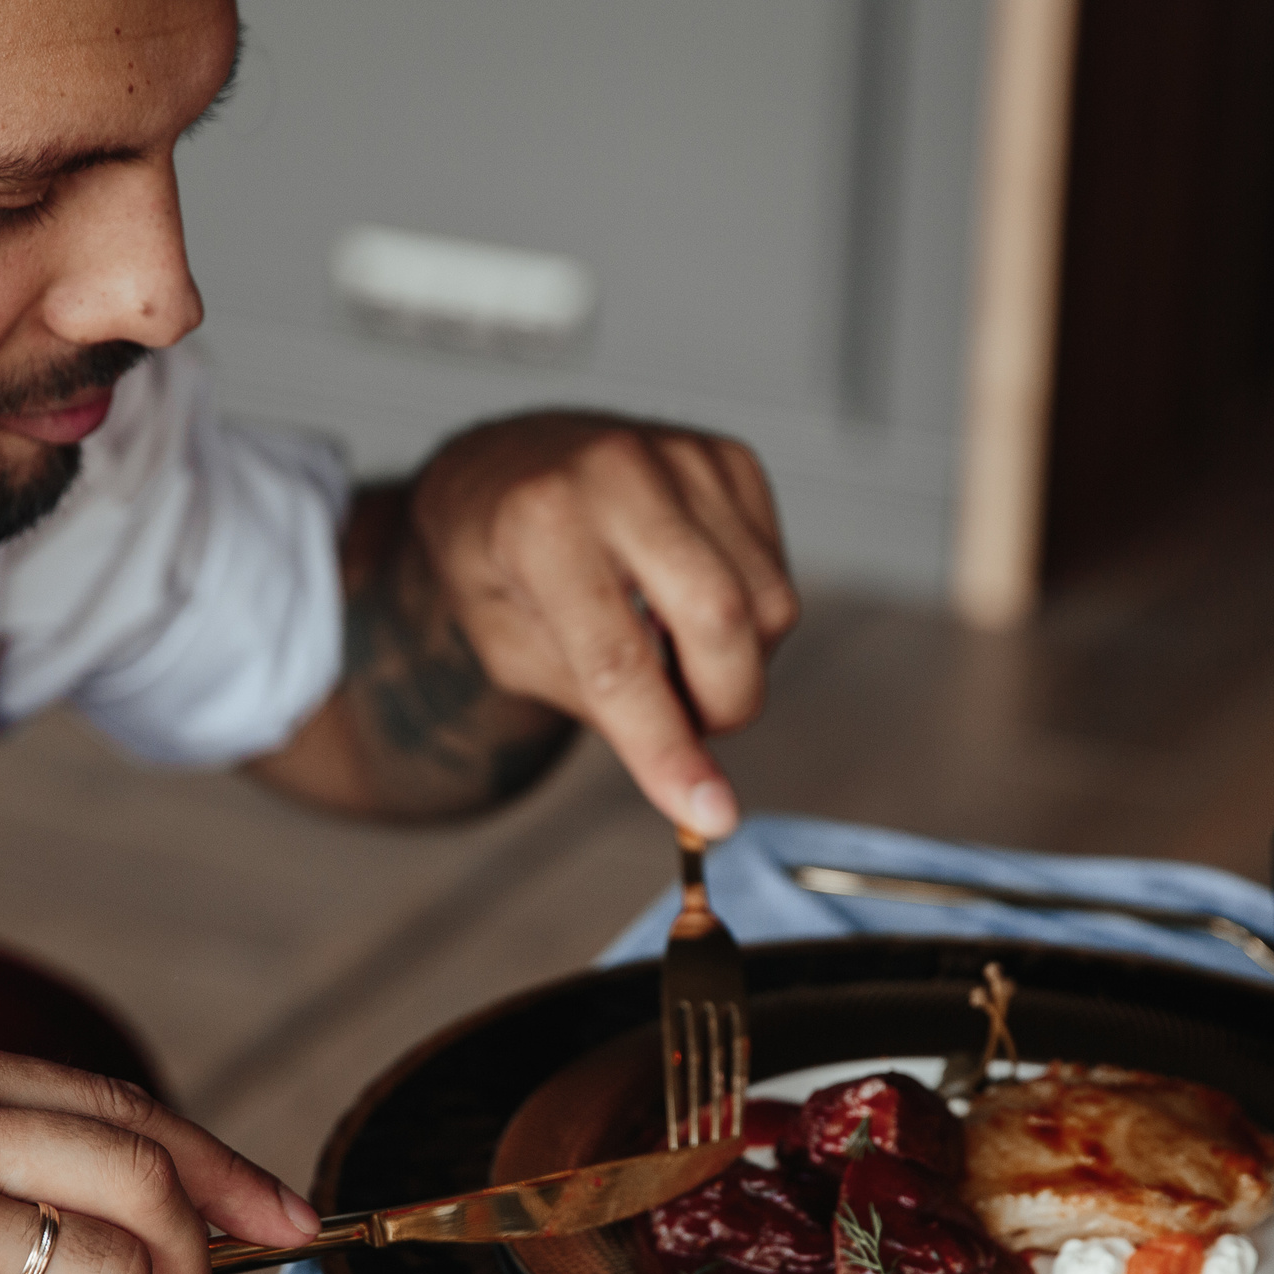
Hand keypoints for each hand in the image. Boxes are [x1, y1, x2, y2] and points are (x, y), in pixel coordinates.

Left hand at [411, 413, 795, 837]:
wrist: (501, 465)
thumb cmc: (496, 562)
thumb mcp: (508, 648)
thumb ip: (599, 705)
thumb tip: (694, 781)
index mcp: (540, 522)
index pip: (619, 660)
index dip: (665, 747)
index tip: (709, 816)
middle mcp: (619, 473)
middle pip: (721, 620)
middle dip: (722, 705)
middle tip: (686, 722)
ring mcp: (684, 456)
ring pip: (769, 604)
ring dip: (736, 664)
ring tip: (671, 651)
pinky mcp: (731, 459)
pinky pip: (777, 571)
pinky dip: (748, 618)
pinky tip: (688, 603)